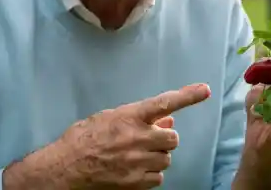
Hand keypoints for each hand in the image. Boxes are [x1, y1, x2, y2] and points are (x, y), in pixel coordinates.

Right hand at [54, 83, 210, 188]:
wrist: (65, 167)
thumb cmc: (82, 138)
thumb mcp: (107, 118)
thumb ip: (137, 118)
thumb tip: (165, 121)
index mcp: (130, 116)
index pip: (164, 103)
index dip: (187, 96)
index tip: (205, 90)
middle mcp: (138, 137)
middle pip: (173, 139)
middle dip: (164, 139)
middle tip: (148, 140)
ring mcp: (138, 161)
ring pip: (166, 159)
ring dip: (156, 157)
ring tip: (136, 156)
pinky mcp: (136, 182)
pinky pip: (158, 177)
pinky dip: (150, 174)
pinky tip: (134, 170)